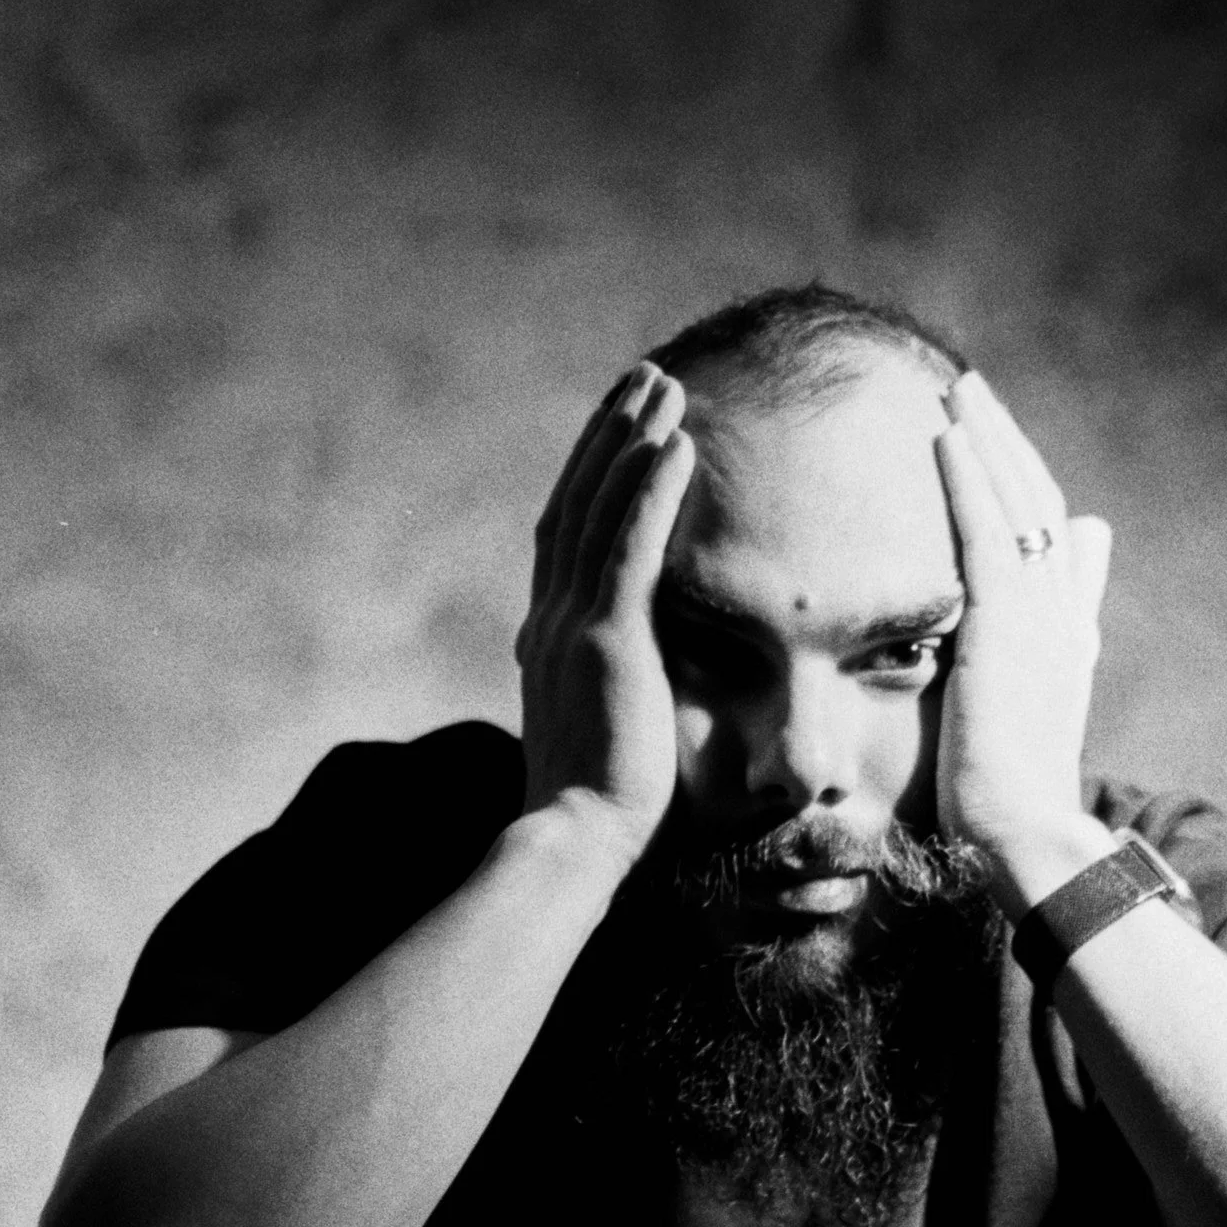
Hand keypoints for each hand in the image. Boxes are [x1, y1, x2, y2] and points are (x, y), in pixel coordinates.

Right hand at [516, 362, 693, 867]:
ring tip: (663, 385)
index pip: (568, 540)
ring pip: (600, 511)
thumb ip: (619, 694)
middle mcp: (551, 622)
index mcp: (551, 642)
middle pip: (577, 504)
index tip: (621, 435)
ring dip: (631, 442)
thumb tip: (645, 686)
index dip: (592, 481)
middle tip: (641, 379)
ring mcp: (574, 627)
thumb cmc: (602, 816)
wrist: (575, 846)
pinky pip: (629, 547)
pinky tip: (676, 444)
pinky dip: (648, 491)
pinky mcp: (607, 640)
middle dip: (609, 437)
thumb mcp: (608, 737)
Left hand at [932, 372, 1112, 877]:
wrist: (1025, 833)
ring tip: (958, 387)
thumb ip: (1041, 658)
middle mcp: (1063, 611)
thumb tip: (1054, 624)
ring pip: (1017, 503)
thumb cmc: (1014, 788)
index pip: (1051, 532)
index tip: (991, 435)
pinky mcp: (1006, 627)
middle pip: (1038, 501)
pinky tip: (946, 437)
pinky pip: (987, 533)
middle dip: (1004, 440)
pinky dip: (970, 480)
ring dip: (987, 439)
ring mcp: (1040, 616)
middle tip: (971, 387)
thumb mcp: (1030, 711)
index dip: (1022, 479)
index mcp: (1069, 629)